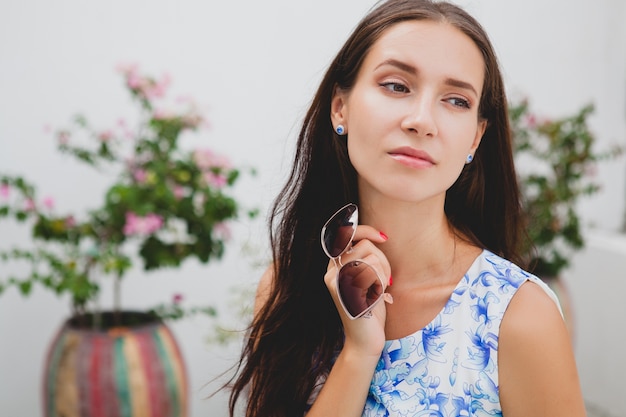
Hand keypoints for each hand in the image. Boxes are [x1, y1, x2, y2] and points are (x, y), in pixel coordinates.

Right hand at [324, 224, 390, 356]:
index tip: (383, 237)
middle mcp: (331, 271)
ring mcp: (336, 280)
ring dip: (384, 272)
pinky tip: (378, 297)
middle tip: (386, 279)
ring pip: (371, 256)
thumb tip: (377, 236)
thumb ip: (366, 259)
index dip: (365, 230)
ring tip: (382, 290)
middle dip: (383, 258)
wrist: (364, 341)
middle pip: (364, 243)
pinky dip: (381, 282)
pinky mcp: (345, 289)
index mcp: (334, 267)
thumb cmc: (369, 311)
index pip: (345, 234)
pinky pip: (372, 271)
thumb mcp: (368, 280)